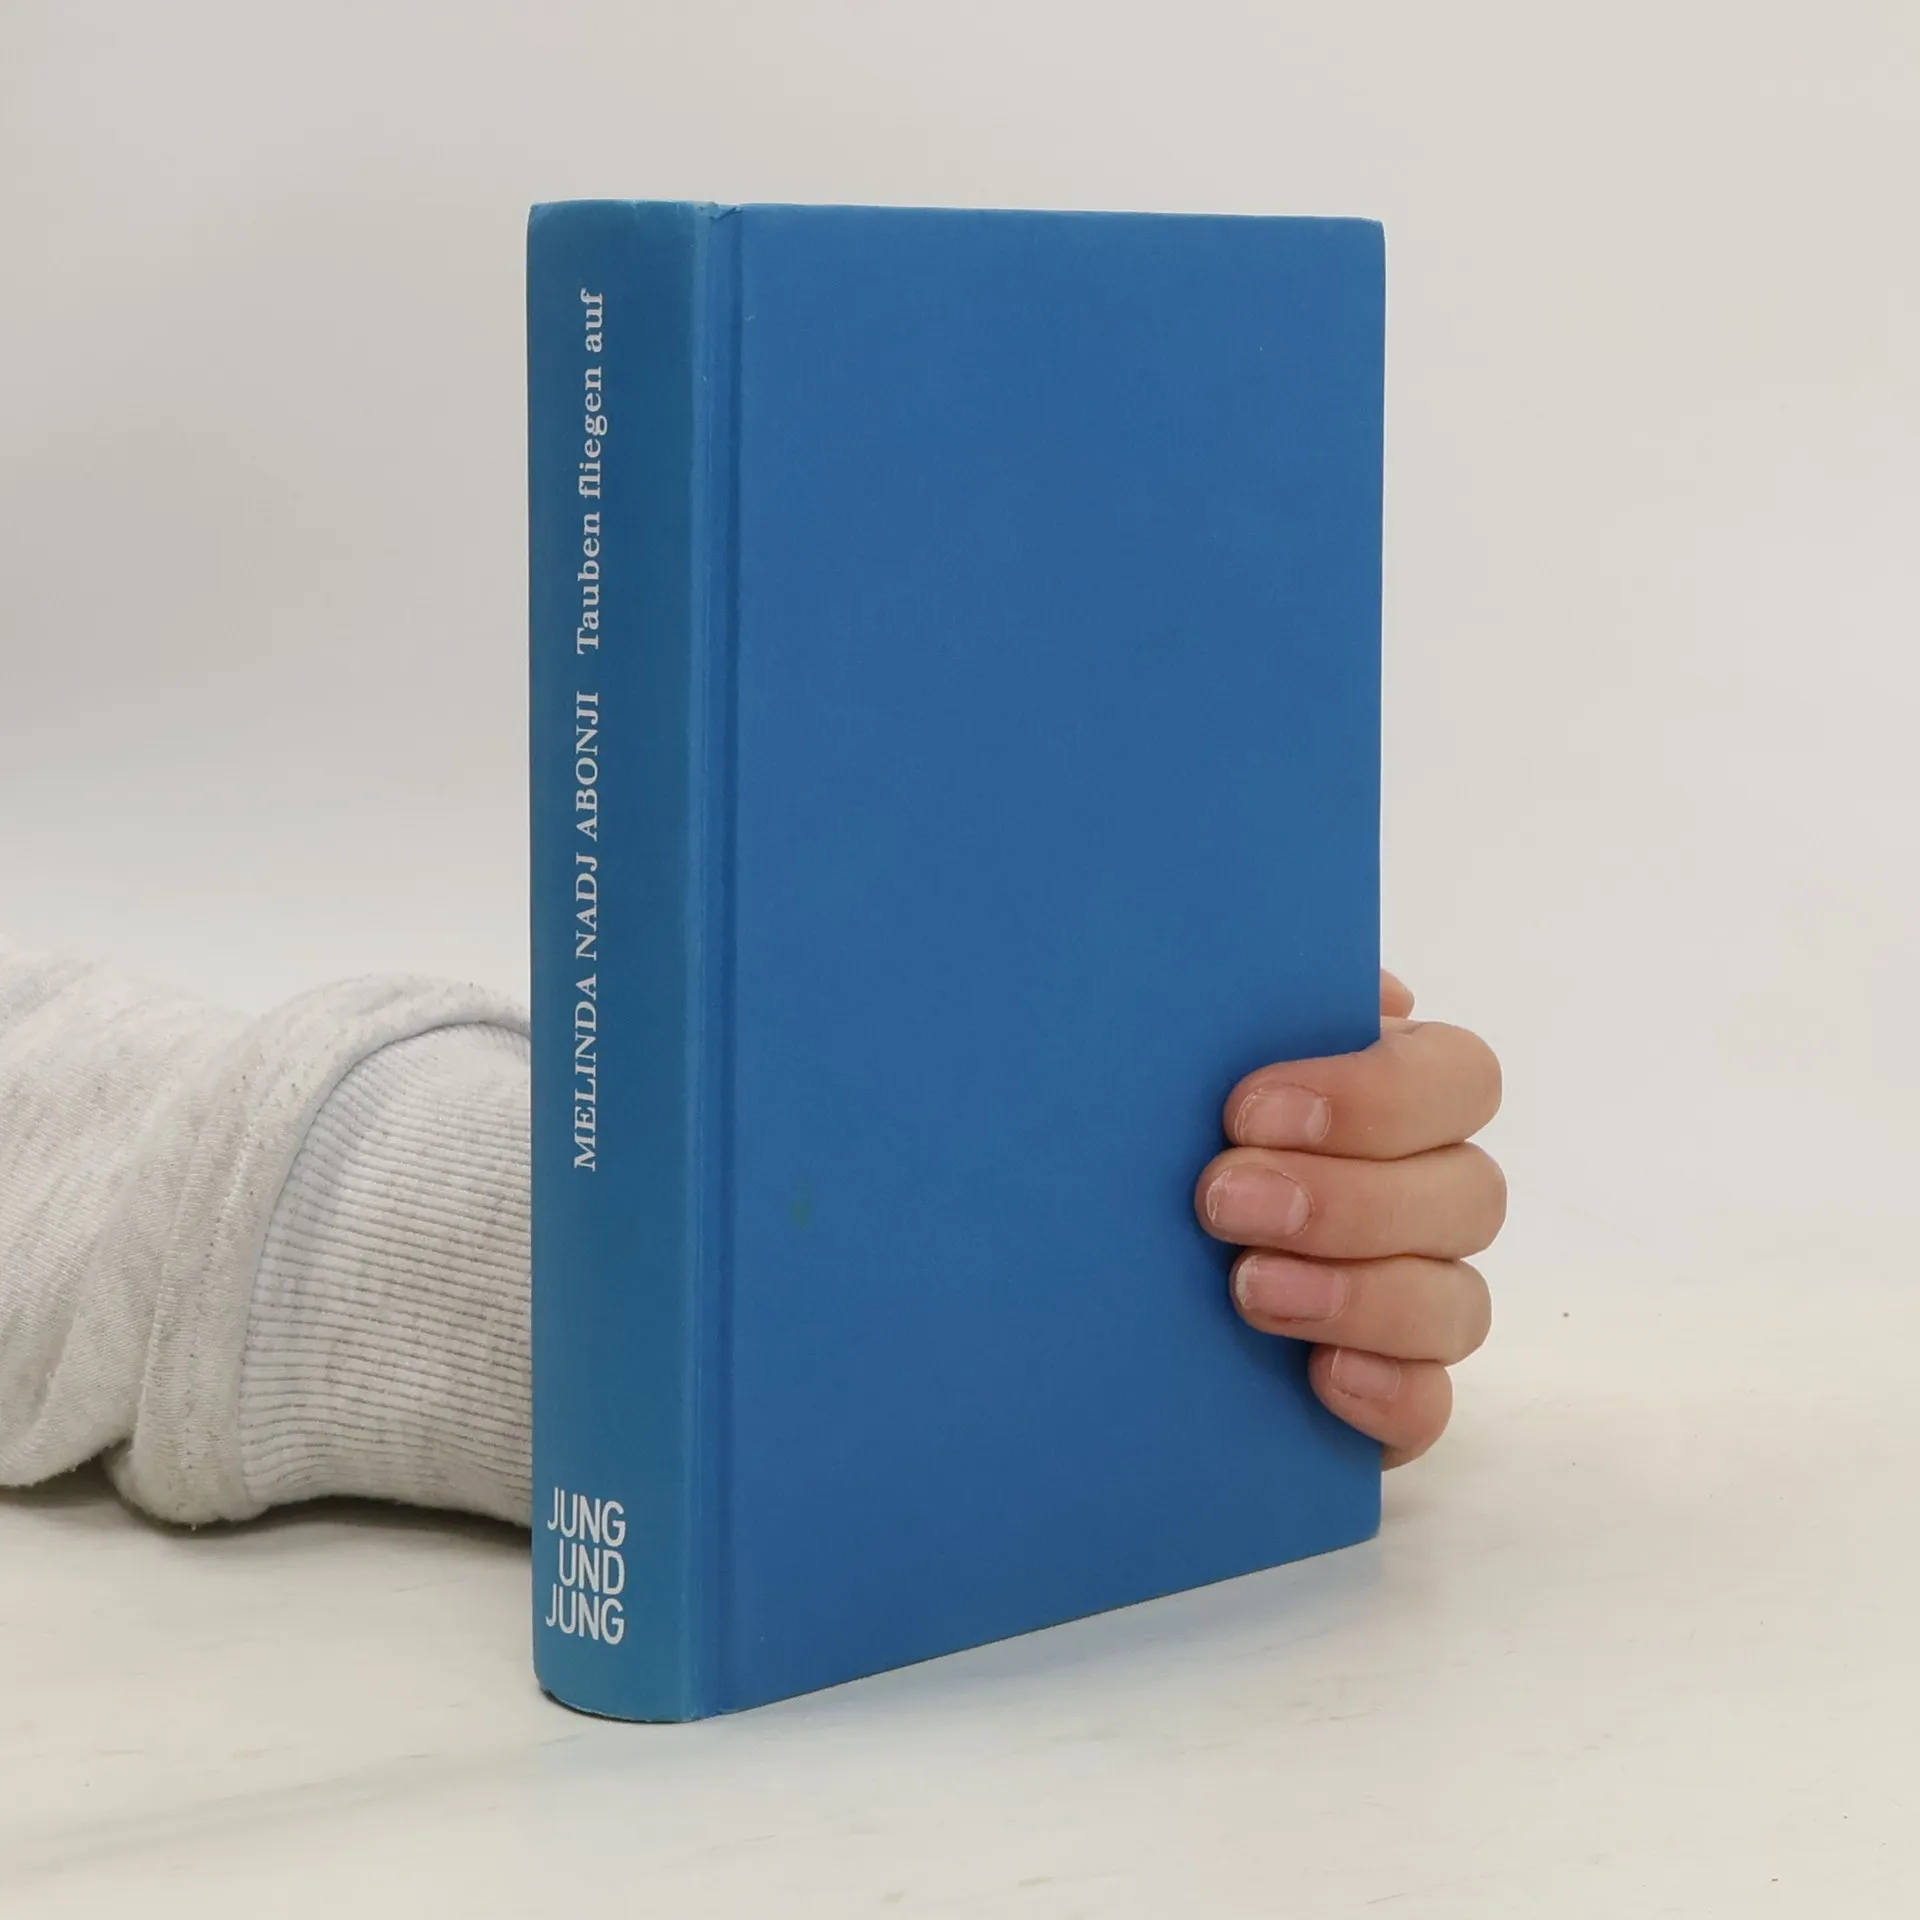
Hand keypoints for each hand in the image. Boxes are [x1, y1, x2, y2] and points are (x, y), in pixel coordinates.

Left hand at [1193, 971, 1503, 1466]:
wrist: (1073, 1252)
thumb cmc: (1150, 1127)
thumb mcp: (1182, 1053)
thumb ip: (1249, 1006)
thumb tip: (1362, 992)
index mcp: (1395, 1092)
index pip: (1458, 1077)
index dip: (1374, 1095)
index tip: (1247, 1108)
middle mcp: (1425, 1194)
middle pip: (1469, 1194)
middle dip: (1347, 1198)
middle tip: (1222, 1199)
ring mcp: (1415, 1298)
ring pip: (1457, 1304)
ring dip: (1358, 1295)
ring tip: (1246, 1288)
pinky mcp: (1386, 1390)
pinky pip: (1429, 1405)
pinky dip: (1386, 1392)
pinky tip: (1319, 1376)